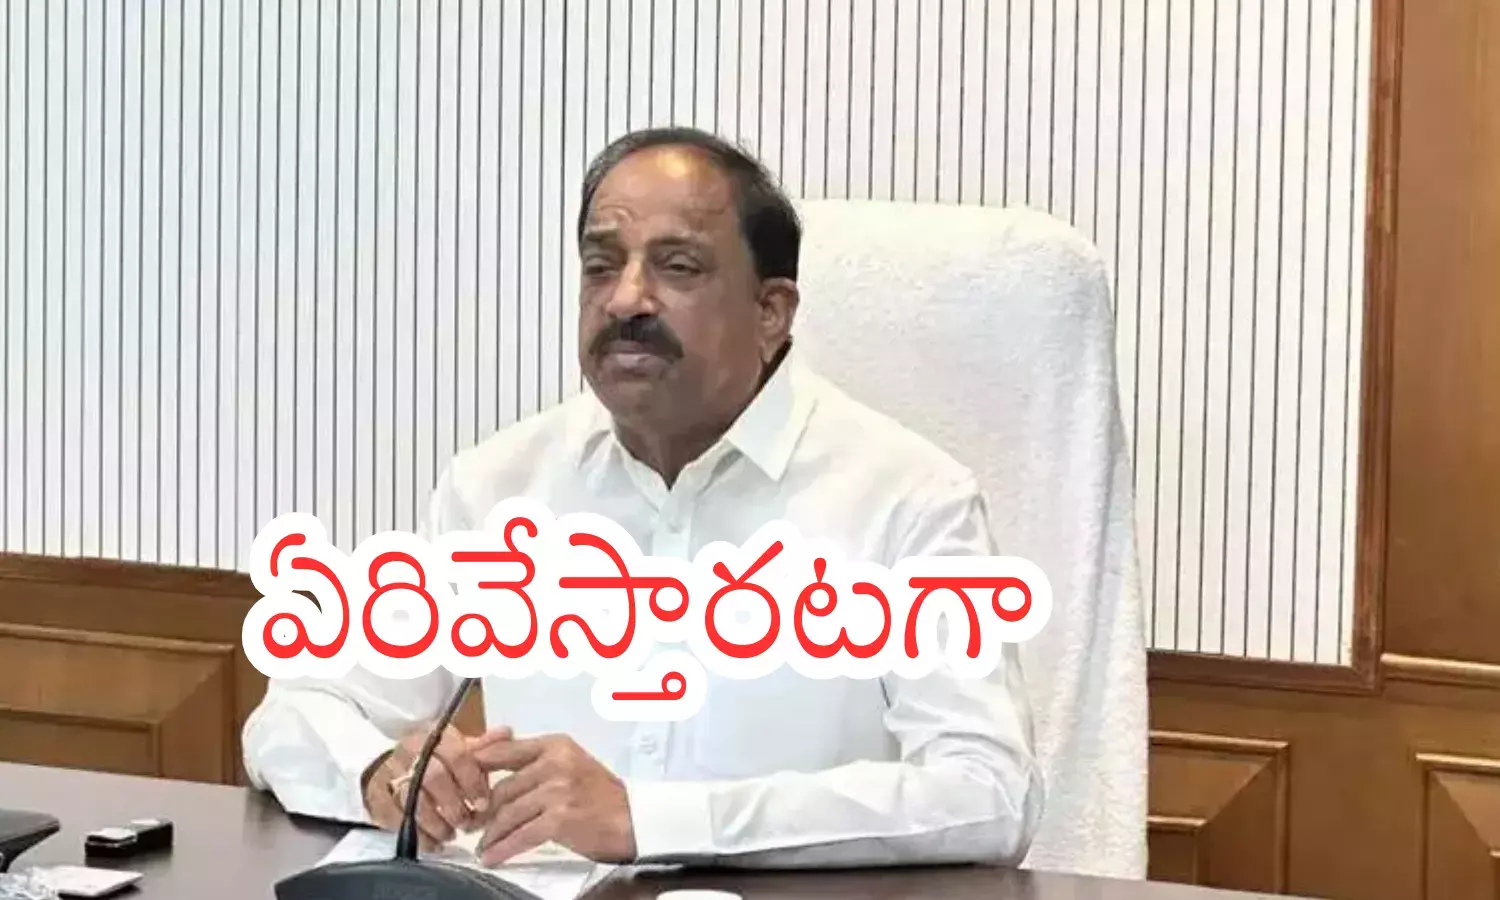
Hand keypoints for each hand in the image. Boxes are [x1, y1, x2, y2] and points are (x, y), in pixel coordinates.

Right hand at [362, 724, 511, 850]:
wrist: (389, 762)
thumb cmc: (432, 758)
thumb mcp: (457, 747)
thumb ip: (482, 746)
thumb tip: (506, 733)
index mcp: (432, 736)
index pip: (456, 754)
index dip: (472, 781)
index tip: (483, 803)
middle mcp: (408, 751)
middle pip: (432, 778)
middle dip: (454, 805)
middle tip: (468, 823)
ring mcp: (389, 773)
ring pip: (412, 800)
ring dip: (435, 823)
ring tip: (451, 834)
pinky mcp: (377, 796)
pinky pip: (395, 818)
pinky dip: (417, 834)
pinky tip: (433, 843)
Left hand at [471, 734, 636, 866]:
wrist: (632, 820)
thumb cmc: (598, 794)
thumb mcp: (568, 764)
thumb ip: (533, 762)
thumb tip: (484, 762)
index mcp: (555, 744)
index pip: (502, 751)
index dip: (476, 769)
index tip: (461, 786)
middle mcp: (555, 762)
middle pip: (501, 788)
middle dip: (483, 811)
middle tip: (472, 825)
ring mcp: (557, 791)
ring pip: (507, 813)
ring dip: (490, 834)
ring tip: (482, 846)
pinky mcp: (559, 819)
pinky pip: (520, 836)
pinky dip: (502, 849)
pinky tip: (492, 858)